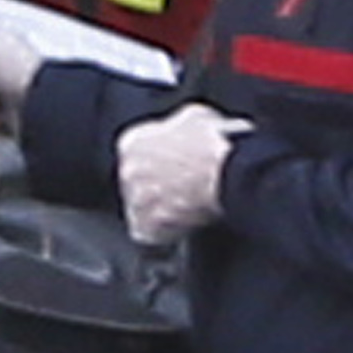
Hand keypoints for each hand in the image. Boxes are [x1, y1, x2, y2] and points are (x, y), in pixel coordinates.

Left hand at [113, 103, 248, 244]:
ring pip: (142, 210)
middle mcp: (127, 172)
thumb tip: (184, 130)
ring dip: (160, 211)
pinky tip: (183, 226)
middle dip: (157, 187)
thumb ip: (176, 126)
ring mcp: (135, 202)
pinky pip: (151, 235)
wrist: (225, 172)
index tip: (175, 167)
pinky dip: (165, 234)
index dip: (159, 161)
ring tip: (186, 209)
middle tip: (183, 189)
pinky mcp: (147, 228)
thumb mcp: (194, 117)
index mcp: (131, 143)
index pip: (137, 155)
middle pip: (138, 184)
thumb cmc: (214, 142)